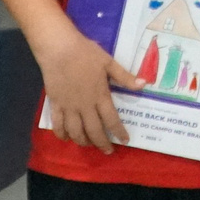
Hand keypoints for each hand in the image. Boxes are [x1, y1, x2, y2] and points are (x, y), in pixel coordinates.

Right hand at [37, 29, 137, 153]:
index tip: (125, 140)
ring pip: (76, 132)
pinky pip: (57, 125)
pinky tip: (66, 138)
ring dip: (83, 142)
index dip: (119, 132)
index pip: (112, 120)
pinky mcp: (55, 104)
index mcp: (100, 96)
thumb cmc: (85, 53)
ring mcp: (68, 107)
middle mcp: (85, 106)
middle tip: (108, 151)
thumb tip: (144, 85)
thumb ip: (125, 77)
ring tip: (89, 145)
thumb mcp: (109, 62)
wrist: (59, 48)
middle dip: (102, 144)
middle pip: (94, 131)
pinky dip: (62, 134)